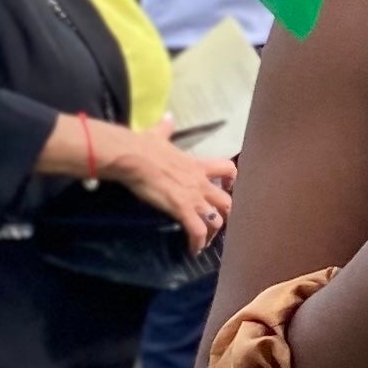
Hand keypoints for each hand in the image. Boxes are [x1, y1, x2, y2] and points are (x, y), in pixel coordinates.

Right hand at [96, 122, 236, 250]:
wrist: (135, 157)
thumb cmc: (145, 146)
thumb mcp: (159, 134)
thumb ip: (165, 128)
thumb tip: (167, 117)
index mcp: (198, 164)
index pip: (228, 169)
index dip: (232, 179)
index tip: (228, 187)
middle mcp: (201, 182)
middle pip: (228, 201)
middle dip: (226, 214)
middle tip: (217, 223)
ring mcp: (194, 197)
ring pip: (218, 219)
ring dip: (213, 232)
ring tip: (204, 241)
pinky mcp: (182, 209)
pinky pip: (198, 231)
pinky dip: (198, 243)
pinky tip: (193, 250)